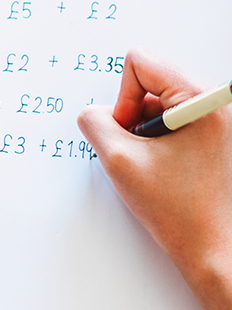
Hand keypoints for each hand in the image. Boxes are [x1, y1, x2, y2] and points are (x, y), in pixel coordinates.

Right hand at [77, 46, 231, 291]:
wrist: (212, 246)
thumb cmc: (179, 210)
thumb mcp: (119, 160)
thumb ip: (95, 123)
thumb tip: (93, 113)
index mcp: (201, 101)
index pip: (141, 62)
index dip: (121, 98)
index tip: (129, 132)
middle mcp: (213, 104)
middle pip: (150, 82)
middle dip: (133, 116)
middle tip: (140, 152)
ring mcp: (215, 120)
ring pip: (158, 103)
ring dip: (144, 131)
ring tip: (154, 164)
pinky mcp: (212, 135)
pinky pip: (170, 120)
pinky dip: (157, 140)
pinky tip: (163, 167)